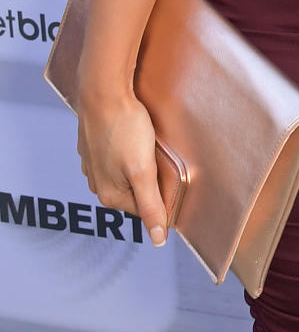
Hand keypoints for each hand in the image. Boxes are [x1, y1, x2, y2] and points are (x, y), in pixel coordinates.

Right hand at [77, 90, 166, 245]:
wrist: (103, 91)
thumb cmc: (123, 128)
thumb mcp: (143, 171)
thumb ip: (151, 206)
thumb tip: (157, 240)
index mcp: (109, 195)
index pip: (146, 207)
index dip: (163, 192)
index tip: (172, 174)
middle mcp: (97, 183)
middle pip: (137, 190)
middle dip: (151, 176)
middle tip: (159, 155)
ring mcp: (94, 163)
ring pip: (128, 171)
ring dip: (141, 162)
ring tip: (148, 143)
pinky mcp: (95, 145)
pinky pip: (119, 155)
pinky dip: (129, 149)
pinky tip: (135, 136)